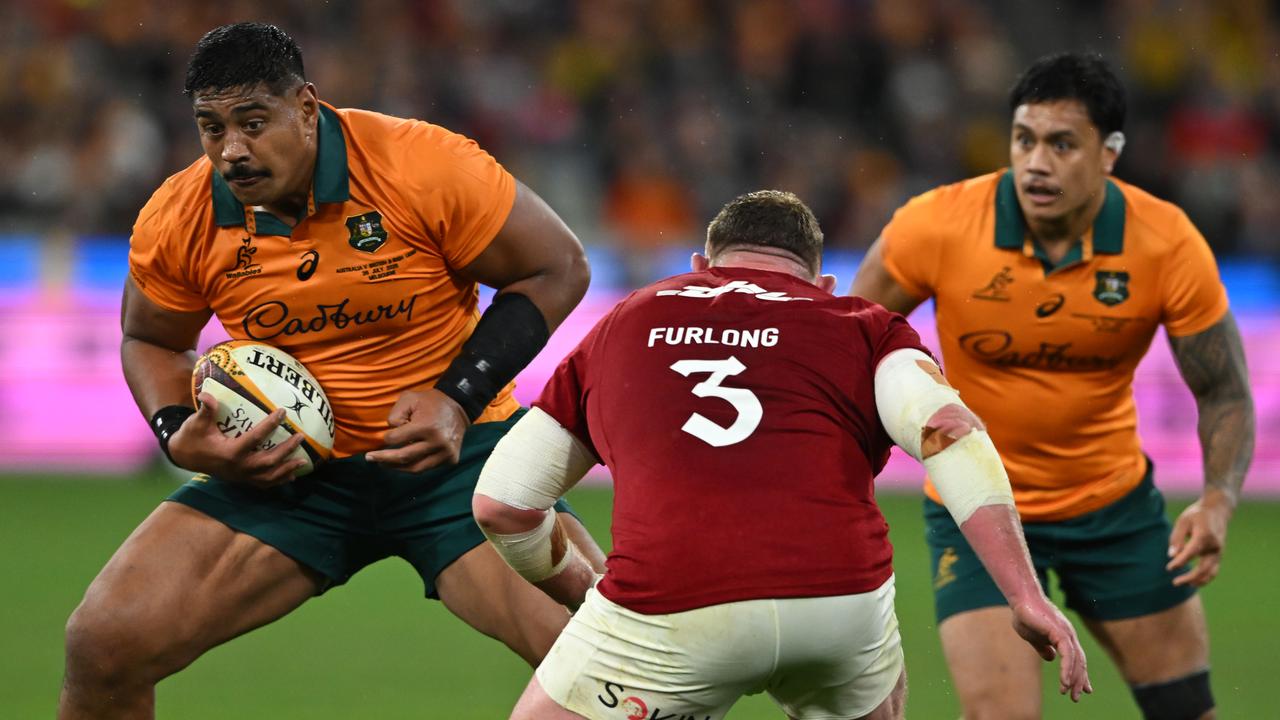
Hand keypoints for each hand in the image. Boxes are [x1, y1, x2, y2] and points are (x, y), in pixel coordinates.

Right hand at [168, 392, 307, 486]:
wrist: (185, 457)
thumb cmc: (192, 436)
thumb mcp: (196, 423)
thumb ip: (205, 409)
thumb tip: (207, 394)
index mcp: (230, 453)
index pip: (255, 438)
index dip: (270, 425)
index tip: (283, 412)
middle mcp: (238, 467)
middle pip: (268, 461)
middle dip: (286, 450)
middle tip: (301, 437)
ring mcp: (241, 477)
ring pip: (269, 476)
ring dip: (287, 469)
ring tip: (304, 461)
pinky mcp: (242, 481)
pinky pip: (264, 484)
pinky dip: (278, 480)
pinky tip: (292, 476)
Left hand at [365, 388, 468, 472]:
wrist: (459, 405)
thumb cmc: (430, 402)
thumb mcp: (409, 398)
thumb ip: (394, 415)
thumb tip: (390, 437)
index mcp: (426, 427)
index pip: (396, 440)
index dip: (387, 437)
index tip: (388, 435)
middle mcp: (437, 443)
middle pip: (403, 457)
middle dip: (383, 458)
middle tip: (369, 458)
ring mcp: (445, 453)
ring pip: (416, 468)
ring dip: (397, 468)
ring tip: (384, 464)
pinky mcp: (451, 459)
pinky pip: (428, 468)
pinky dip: (414, 466)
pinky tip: (404, 463)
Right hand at [1010, 597, 1091, 701]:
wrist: (1021, 600)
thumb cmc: (1025, 615)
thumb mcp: (1034, 637)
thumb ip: (1043, 647)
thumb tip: (1051, 658)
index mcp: (1063, 636)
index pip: (1076, 658)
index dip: (1080, 674)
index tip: (1083, 689)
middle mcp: (1069, 636)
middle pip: (1079, 662)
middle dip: (1079, 681)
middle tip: (1076, 697)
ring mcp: (1066, 633)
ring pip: (1076, 660)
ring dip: (1074, 678)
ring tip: (1068, 692)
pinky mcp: (1059, 632)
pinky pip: (1068, 655)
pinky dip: (1068, 669)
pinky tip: (1065, 681)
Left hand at [1167, 490, 1233, 586]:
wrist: (1217, 510)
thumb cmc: (1196, 515)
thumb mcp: (1183, 521)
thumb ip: (1177, 538)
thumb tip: (1171, 556)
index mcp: (1205, 535)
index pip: (1192, 552)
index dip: (1181, 562)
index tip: (1169, 568)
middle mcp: (1214, 546)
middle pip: (1204, 568)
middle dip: (1190, 577)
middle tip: (1175, 582)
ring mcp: (1219, 552)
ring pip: (1211, 572)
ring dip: (1198, 581)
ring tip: (1183, 583)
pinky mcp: (1218, 555)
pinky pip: (1213, 570)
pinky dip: (1204, 578)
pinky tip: (1192, 582)